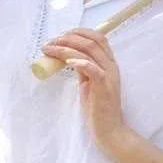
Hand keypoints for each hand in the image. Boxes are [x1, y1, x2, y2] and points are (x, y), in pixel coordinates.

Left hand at [42, 27, 128, 154]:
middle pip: (93, 41)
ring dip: (66, 47)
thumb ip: (83, 69)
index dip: (80, 32)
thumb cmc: (97, 108)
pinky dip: (79, 61)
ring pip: (89, 52)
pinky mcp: (104, 86)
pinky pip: (92, 68)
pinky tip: (67, 61)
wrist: (109, 130)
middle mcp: (111, 65)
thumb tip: (68, 56)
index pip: (98, 38)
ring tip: (51, 48)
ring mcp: (109, 75)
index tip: (62, 34)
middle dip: (70, 37)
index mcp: (109, 62)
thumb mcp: (88, 83)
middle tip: (52, 40)